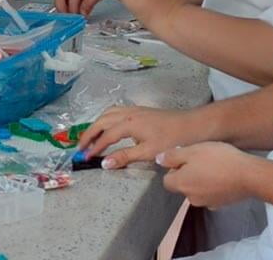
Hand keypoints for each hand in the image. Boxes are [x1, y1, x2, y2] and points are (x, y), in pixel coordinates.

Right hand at [76, 106, 203, 169]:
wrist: (192, 125)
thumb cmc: (172, 139)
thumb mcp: (148, 152)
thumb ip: (125, 157)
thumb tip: (104, 163)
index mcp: (128, 124)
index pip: (105, 136)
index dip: (94, 147)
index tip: (85, 158)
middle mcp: (128, 113)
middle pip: (102, 121)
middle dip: (89, 133)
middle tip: (80, 147)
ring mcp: (134, 110)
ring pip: (108, 113)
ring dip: (96, 124)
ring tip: (90, 136)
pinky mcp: (140, 110)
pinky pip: (116, 111)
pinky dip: (106, 118)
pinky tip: (108, 126)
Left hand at [159, 142, 254, 209]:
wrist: (248, 175)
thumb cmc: (218, 159)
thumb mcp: (192, 150)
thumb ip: (172, 156)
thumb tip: (158, 160)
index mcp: (181, 184)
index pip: (167, 180)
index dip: (174, 168)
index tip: (186, 158)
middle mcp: (191, 198)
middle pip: (183, 186)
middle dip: (188, 174)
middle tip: (202, 160)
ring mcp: (207, 203)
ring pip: (197, 190)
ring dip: (201, 180)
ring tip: (215, 167)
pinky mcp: (221, 205)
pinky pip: (211, 194)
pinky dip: (213, 187)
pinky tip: (224, 176)